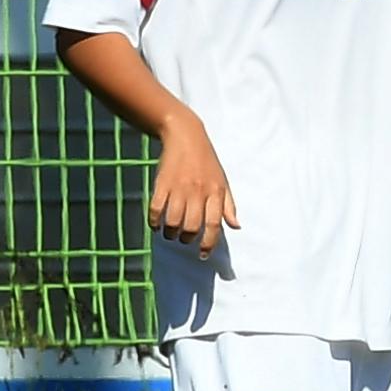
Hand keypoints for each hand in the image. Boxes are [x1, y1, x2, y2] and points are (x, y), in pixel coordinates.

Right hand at [150, 116, 238, 252]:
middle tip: (184, 239)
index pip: (214, 224)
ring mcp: (178, 187)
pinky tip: (156, 224)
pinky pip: (156, 209)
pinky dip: (154, 222)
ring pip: (173, 221)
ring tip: (170, 233)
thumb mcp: (223, 181)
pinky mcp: (161, 183)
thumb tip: (236, 227)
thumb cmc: (207, 162)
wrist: (186, 136)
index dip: (208, 243)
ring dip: (170, 233)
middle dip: (186, 239)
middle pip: (191, 226)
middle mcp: (198, 191)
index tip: (202, 254)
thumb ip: (229, 206)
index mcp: (215, 192)